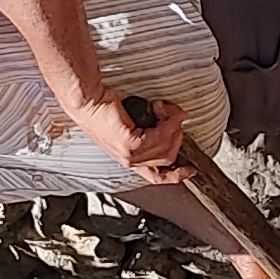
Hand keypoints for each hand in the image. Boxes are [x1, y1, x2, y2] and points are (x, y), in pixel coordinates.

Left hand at [74, 92, 191, 181]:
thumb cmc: (105, 107)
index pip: (158, 176)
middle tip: (172, 114)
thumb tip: (175, 121)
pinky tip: (159, 109)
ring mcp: (130, 155)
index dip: (177, 175)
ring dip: (171, 124)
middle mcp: (130, 160)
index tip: (191, 170)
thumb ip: (152, 129)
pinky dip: (165, 121)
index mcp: (130, 158)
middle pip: (168, 157)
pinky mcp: (130, 145)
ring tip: (163, 108)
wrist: (88, 101)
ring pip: (167, 147)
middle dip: (176, 134)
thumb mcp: (133, 122)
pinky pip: (160, 138)